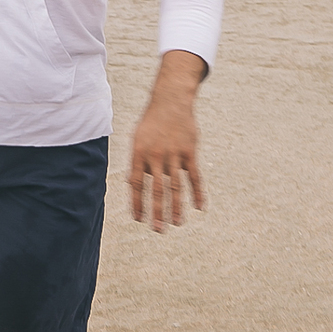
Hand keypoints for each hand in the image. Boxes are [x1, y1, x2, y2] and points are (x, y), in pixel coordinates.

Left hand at [128, 51, 205, 231]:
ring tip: (177, 224)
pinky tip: (200, 208)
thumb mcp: (137, 139)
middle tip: (158, 230)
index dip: (137, 202)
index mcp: (138, 153)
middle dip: (157, 211)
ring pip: (176, 186)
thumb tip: (133, 185)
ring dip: (176, 207)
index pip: (135, 183)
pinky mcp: (189, 152)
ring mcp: (173, 153)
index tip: (138, 220)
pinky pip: (194, 176)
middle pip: (156, 189)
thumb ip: (137, 162)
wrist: (170, 101)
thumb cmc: (151, 124)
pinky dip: (198, 192)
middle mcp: (155, 155)